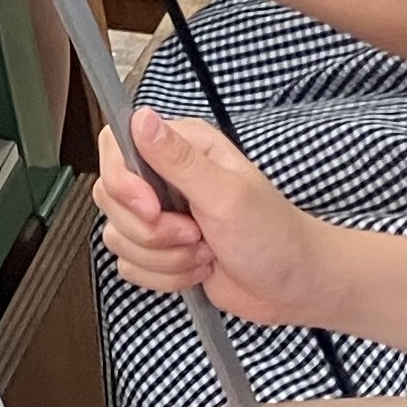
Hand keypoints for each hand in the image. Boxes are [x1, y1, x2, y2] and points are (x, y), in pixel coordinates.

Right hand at [97, 106, 334, 326]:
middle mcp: (165, 177)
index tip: (151, 207)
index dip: (123, 181)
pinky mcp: (159, 249)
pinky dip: (165, 276)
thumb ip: (178, 159)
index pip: (115, 147)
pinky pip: (130, 265)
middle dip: (152, 230)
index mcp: (182, 147)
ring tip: (205, 251)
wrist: (295, 287)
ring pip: (119, 236)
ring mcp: (161, 215)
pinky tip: (198, 268)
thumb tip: (141, 119)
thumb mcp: (228, 194)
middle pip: (111, 198)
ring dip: (165, 257)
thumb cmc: (276, 236)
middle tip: (195, 233)